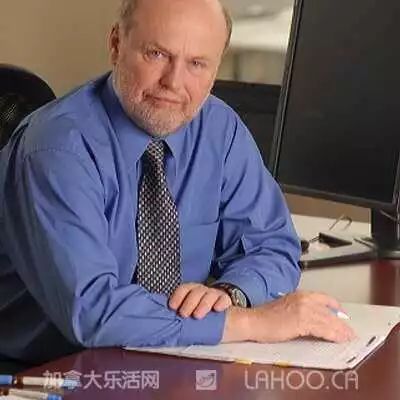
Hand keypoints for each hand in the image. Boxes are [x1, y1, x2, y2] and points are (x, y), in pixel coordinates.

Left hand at [169, 283, 231, 318]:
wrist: (219, 308)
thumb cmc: (198, 309)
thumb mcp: (189, 309)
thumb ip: (181, 311)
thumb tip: (166, 320)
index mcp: (191, 290)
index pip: (184, 289)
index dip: (177, 296)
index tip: (172, 307)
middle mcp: (202, 290)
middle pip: (196, 291)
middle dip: (189, 302)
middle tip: (183, 314)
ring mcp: (214, 294)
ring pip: (209, 295)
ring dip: (202, 304)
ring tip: (197, 315)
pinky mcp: (225, 300)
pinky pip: (224, 299)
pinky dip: (221, 303)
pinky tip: (217, 309)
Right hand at [223, 291, 355, 342]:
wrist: (253, 320)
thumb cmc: (264, 317)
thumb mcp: (284, 308)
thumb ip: (298, 309)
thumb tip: (310, 318)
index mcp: (299, 295)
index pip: (322, 298)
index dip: (334, 305)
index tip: (341, 312)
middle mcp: (303, 299)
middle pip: (328, 311)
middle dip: (340, 321)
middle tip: (349, 330)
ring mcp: (303, 310)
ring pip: (328, 320)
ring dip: (340, 330)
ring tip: (348, 336)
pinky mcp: (302, 321)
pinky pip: (323, 329)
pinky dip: (333, 334)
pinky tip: (339, 339)